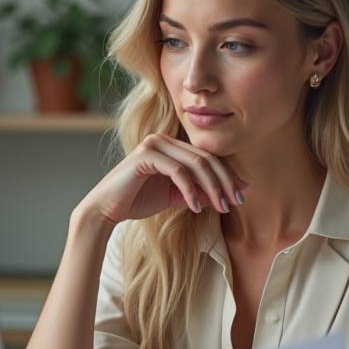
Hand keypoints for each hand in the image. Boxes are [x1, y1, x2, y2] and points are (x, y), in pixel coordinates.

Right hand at [77, 133, 248, 225]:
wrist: (105, 209)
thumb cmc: (137, 201)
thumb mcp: (174, 197)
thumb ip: (197, 192)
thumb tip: (224, 194)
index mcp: (170, 146)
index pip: (206, 157)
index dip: (227, 174)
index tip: (242, 192)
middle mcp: (163, 140)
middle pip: (205, 158)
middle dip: (225, 181)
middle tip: (237, 200)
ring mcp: (154, 144)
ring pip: (196, 164)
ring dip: (212, 187)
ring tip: (222, 206)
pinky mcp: (146, 155)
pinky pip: (178, 172)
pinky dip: (190, 191)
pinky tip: (195, 207)